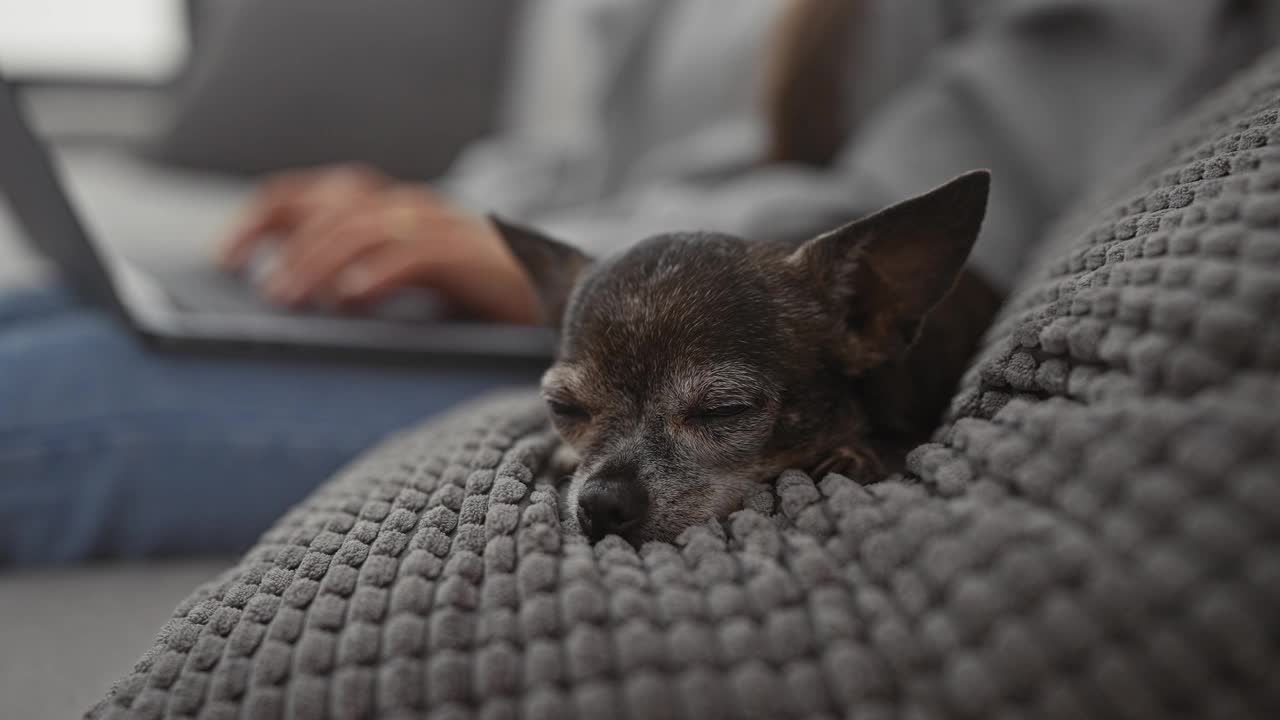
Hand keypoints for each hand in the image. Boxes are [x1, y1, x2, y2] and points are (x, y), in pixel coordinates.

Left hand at [218, 165, 538, 323]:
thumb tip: (298, 303)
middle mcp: (414, 207)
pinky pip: (416, 256)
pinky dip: (377, 274)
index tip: (226, 255)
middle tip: (259, 289)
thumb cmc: (477, 300)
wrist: (561, 298)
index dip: (266, 217)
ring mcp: (444, 226)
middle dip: (287, 243)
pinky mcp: (471, 254)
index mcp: (394, 208)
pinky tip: (348, 299)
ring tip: (288, 298)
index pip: (315, 194)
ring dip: (320, 262)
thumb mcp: (410, 283)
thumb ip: (363, 278)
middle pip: (335, 206)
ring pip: (367, 228)